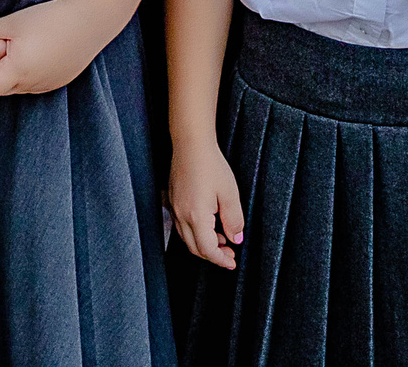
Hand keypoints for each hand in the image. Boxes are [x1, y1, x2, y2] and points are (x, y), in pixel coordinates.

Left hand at [0, 0, 104, 104]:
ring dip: (3, 78)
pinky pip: (31, 83)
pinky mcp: (57, 80)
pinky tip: (18, 60)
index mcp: (17, 71)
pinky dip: (19, 76)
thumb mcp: (12, 25)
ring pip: (16, 86)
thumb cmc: (49, 20)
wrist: (89, 22)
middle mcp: (31, 83)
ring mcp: (46, 84)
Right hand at [169, 137, 246, 268]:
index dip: (221, 260)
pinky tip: (208, 225)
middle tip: (230, 254)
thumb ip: (234, 221)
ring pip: (187, 238)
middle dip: (213, 255)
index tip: (233, 262)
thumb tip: (235, 239)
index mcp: (196, 216)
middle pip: (195, 248)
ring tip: (222, 239)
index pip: (207, 249)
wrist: (190, 144)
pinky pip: (181, 225)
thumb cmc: (211, 166)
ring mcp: (174, 207)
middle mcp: (181, 215)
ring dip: (204, 244)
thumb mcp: (230, 194)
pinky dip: (195, 232)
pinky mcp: (172, 200)